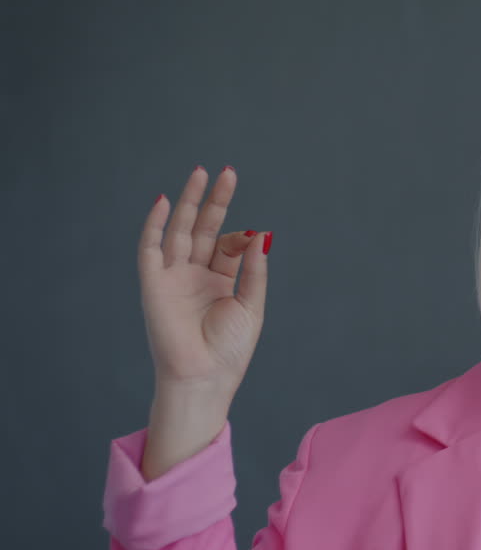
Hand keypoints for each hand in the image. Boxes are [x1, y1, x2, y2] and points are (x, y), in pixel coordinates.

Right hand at [138, 165, 269, 399]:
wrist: (205, 377)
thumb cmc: (230, 349)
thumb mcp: (251, 305)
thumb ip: (254, 269)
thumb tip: (262, 233)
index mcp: (220, 281)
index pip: (228, 244)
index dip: (241, 233)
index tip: (252, 233)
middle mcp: (195, 275)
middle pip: (204, 228)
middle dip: (215, 201)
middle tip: (227, 172)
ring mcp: (173, 278)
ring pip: (179, 230)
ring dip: (189, 202)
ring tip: (201, 174)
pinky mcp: (153, 284)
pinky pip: (150, 249)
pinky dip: (153, 225)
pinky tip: (163, 202)